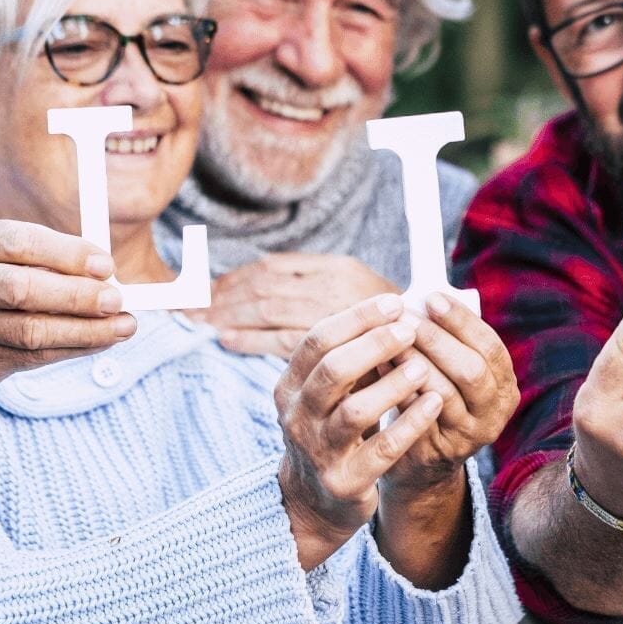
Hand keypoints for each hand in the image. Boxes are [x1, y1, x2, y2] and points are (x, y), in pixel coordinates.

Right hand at [0, 220, 135, 389]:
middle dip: (78, 296)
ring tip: (124, 325)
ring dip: (87, 330)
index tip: (106, 265)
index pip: (20, 243)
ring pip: (32, 331)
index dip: (67, 254)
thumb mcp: (1, 254)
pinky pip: (35, 358)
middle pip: (23, 289)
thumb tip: (105, 273)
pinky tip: (102, 340)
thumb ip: (47, 258)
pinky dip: (76, 348)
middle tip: (117, 299)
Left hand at [193, 253, 397, 357]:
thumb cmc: (389, 327)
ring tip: (199, 321)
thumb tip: (263, 274)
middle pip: (263, 285)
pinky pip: (282, 338)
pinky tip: (227, 338)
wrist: (432, 355)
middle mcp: (336, 286)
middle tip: (190, 306)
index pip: (273, 267)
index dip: (236, 276)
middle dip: (222, 295)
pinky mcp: (334, 345)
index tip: (207, 287)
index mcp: (339, 268)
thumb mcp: (357, 293)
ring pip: (268, 307)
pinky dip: (250, 337)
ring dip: (229, 313)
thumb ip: (317, 283)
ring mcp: (335, 313)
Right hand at [273, 294, 443, 569]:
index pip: (317, 340)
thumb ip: (351, 356)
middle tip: (411, 327)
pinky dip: (410, 423)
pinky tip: (433, 403)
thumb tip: (394, 309)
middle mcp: (298, 417)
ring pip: (355, 411)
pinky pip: (382, 449)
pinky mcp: (345, 482)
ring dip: (393, 384)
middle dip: (375, 344)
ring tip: (423, 366)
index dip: (357, 318)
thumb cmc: (330, 430)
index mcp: (291, 386)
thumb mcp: (327, 392)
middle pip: (333, 370)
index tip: (394, 302)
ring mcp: (319, 452)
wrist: (313, 501)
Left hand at [377, 292, 519, 496]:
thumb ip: (447, 339)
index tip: (431, 297)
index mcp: (504, 382)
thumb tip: (420, 295)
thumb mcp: (452, 369)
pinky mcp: (440, 450)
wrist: (423, 458)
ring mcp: (470, 434)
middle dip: (437, 339)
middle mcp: (496, 410)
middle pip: (472, 370)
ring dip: (414, 362)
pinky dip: (399, 388)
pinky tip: (381, 368)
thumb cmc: (433, 396)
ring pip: (444, 393)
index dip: (462, 320)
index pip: (490, 345)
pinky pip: (418, 416)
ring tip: (389, 339)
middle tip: (405, 317)